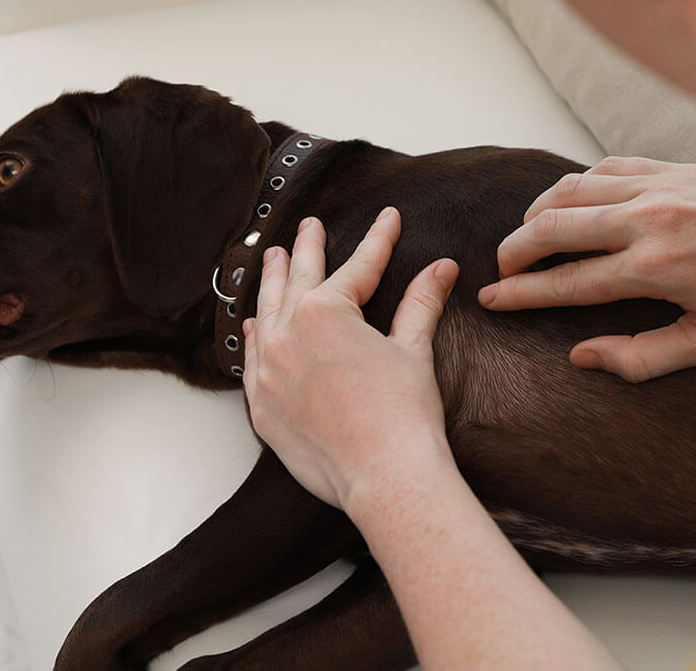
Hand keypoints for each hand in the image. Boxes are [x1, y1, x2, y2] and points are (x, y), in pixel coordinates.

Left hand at [242, 207, 459, 511]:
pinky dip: (256, 336)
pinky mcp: (262, 406)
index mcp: (325, 312)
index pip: (357, 268)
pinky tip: (256, 323)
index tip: (388, 218)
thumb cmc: (403, 415)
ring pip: (267, 313)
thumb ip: (421, 303)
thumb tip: (442, 267)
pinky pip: (253, 360)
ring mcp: (268, 371)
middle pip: (299, 280)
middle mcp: (287, 333)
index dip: (378, 241)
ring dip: (273, 283)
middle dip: (309, 248)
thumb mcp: (413, 350)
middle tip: (310, 224)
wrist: (385, 477)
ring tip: (275, 258)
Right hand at [479, 157, 695, 381]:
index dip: (521, 294)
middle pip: (552, 226)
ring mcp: (659, 186)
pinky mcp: (672, 167)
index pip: (567, 282)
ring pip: (571, 189)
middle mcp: (648, 220)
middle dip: (515, 249)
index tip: (490, 300)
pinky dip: (576, 185)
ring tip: (527, 236)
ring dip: (538, 213)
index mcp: (656, 269)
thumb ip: (644, 357)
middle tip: (501, 270)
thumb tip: (583, 357)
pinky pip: (605, 168)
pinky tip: (571, 202)